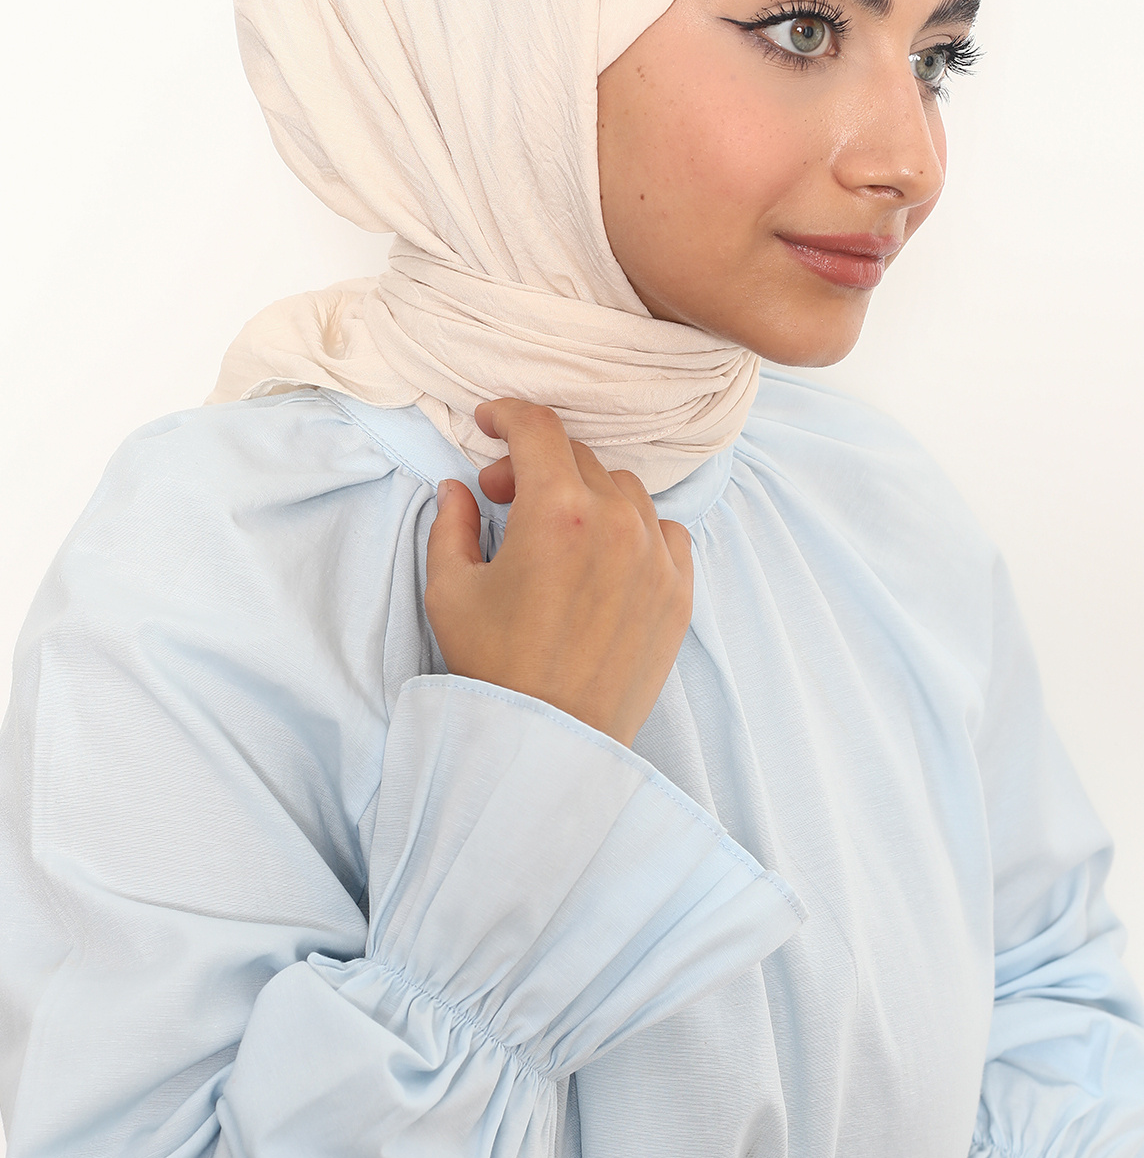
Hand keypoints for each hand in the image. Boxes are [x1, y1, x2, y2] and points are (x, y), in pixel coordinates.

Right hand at [423, 399, 694, 747]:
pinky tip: (601, 556)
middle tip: (503, 498)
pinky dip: (632, 527)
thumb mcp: (450, 591)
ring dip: (585, 493)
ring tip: (554, 532)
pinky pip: (663, 530)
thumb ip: (450, 525)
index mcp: (558, 512)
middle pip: (577, 456)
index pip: (539, 428)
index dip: (508, 415)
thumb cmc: (495, 668)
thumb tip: (457, 489)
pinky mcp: (679, 590)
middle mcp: (616, 523)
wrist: (550, 742)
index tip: (488, 424)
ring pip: (623, 488)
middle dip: (535, 464)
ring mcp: (656, 556)